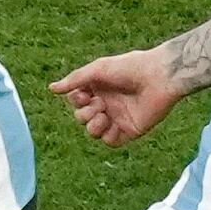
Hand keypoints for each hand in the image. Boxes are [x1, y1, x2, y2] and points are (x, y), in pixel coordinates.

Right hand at [50, 48, 184, 145]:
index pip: (76, 101)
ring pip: (93, 132)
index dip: (75, 101)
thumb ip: (74, 80)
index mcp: (98, 89)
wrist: (159, 77)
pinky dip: (106, 136)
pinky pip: (110, 141)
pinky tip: (110, 124)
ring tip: (103, 116)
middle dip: (84, 113)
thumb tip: (51, 89)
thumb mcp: (97, 69)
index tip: (85, 94)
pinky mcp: (130, 130)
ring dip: (92, 126)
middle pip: (81, 117)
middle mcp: (107, 104)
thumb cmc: (129, 68)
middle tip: (100, 104)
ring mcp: (118, 118)